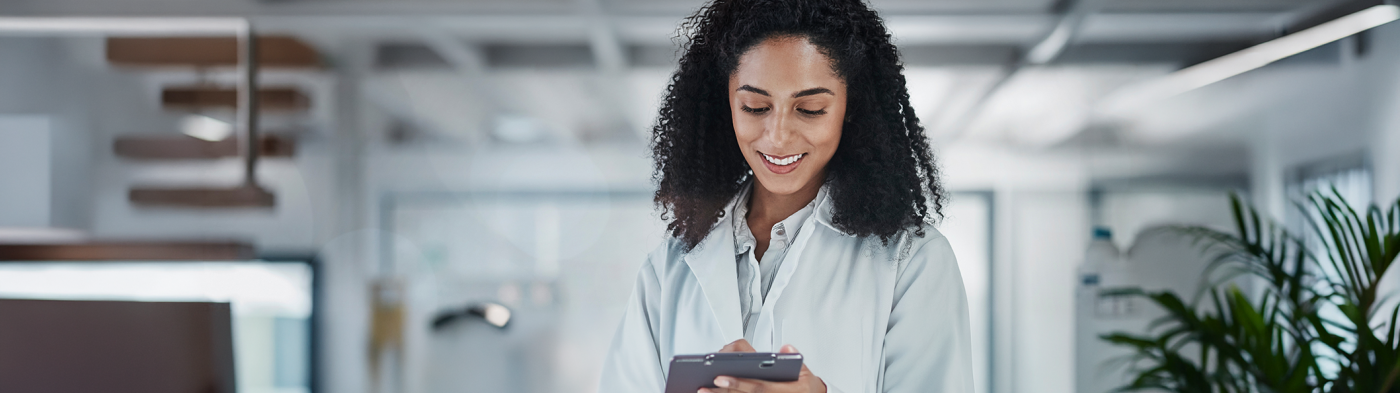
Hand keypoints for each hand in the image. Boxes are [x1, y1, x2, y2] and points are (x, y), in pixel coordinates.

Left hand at [700, 339, 825, 392]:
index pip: (758, 387)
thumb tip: (786, 348)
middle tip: (704, 387)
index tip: (720, 376)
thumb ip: (794, 359)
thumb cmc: (806, 388)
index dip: (738, 383)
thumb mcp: (806, 373)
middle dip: (723, 392)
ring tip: (703, 391)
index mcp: (784, 391)